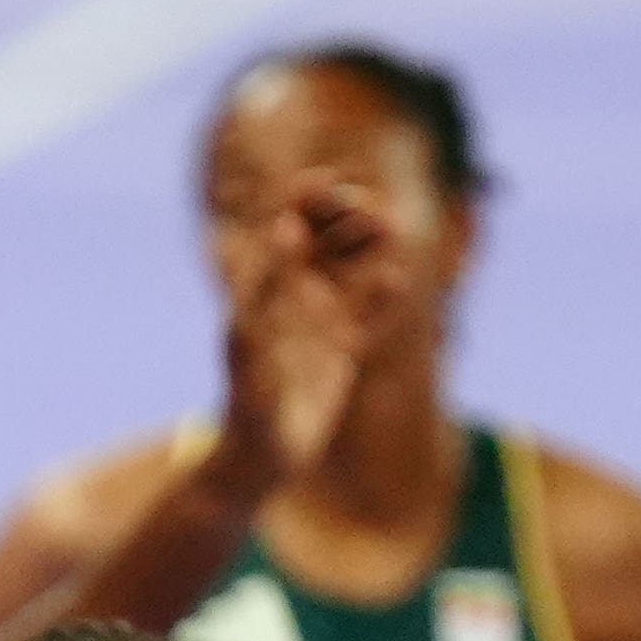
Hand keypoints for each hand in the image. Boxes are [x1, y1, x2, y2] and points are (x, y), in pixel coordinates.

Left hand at [212, 181, 390, 487]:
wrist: (257, 461)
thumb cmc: (244, 402)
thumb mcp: (251, 338)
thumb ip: (268, 280)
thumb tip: (287, 224)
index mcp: (265, 282)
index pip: (289, 219)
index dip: (309, 194)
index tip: (333, 179)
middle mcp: (294, 294)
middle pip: (328, 235)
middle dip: (350, 214)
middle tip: (374, 210)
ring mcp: (321, 321)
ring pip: (353, 267)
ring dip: (373, 245)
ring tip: (394, 234)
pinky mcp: (343, 352)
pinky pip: (370, 313)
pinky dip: (384, 295)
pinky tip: (396, 281)